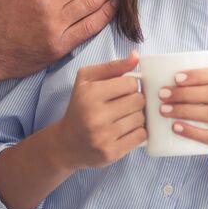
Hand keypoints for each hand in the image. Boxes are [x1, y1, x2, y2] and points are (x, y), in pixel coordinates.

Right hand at [52, 51, 145, 169]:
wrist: (66, 144)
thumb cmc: (80, 107)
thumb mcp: (88, 80)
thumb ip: (113, 66)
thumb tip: (136, 55)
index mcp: (90, 93)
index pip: (131, 83)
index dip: (130, 86)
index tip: (122, 91)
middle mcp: (96, 115)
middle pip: (138, 101)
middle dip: (135, 101)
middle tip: (124, 105)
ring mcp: (104, 136)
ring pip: (141, 118)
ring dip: (137, 117)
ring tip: (124, 118)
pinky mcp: (111, 152)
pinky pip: (140, 136)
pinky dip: (138, 132)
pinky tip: (126, 130)